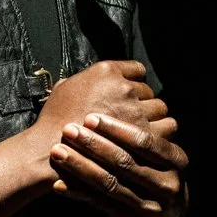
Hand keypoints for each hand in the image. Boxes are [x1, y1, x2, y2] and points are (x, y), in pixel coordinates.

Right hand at [34, 60, 165, 135]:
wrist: (51, 147)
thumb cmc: (54, 119)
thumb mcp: (64, 87)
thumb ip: (84, 80)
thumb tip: (88, 81)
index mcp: (107, 71)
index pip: (137, 70)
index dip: (135, 83)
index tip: (131, 95)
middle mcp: (125, 87)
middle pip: (149, 91)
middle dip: (144, 103)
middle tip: (134, 117)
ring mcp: (135, 111)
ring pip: (161, 109)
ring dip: (155, 118)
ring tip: (145, 130)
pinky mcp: (142, 135)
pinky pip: (165, 128)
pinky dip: (161, 134)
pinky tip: (150, 142)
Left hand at [49, 112, 189, 216]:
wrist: (168, 215)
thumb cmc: (157, 169)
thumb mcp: (162, 153)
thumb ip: (145, 127)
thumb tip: (115, 89)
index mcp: (175, 159)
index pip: (144, 141)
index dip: (116, 128)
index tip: (90, 117)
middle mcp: (165, 183)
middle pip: (125, 161)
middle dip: (94, 144)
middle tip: (69, 130)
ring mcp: (148, 204)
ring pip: (109, 183)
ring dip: (81, 166)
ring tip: (59, 152)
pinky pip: (99, 204)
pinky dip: (78, 192)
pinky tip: (59, 183)